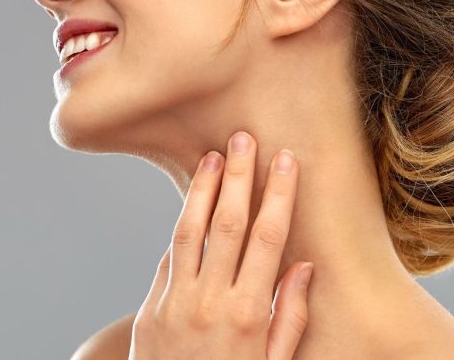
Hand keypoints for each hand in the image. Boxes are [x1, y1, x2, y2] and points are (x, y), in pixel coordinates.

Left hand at [129, 131, 313, 359]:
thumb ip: (289, 317)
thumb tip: (305, 266)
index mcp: (248, 314)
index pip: (267, 237)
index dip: (278, 194)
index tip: (286, 159)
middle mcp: (208, 303)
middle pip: (226, 223)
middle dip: (237, 175)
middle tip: (242, 137)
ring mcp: (173, 304)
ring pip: (188, 231)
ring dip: (202, 189)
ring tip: (212, 156)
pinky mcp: (148, 310)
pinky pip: (168, 259)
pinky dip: (181, 228)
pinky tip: (194, 204)